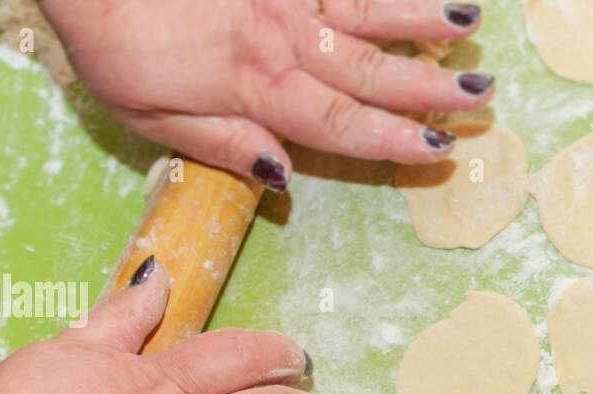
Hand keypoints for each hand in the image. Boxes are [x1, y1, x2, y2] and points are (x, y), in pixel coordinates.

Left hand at [39, 0, 492, 189]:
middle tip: (482, 93)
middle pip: (368, 67)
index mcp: (255, 87)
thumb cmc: (110, 44)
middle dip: (428, 83)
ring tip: (468, 19)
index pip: (340, 124)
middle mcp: (279, 36)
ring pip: (362, 6)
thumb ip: (223, 144)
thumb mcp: (151, 118)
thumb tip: (283, 177)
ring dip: (417, 15)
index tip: (441, 147)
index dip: (392, 139)